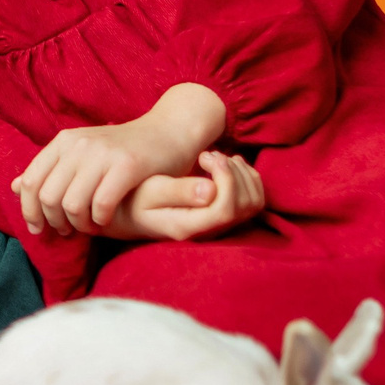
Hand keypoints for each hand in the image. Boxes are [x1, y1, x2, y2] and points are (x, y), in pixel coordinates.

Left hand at [12, 84, 226, 235]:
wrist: (168, 131)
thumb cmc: (123, 149)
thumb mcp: (82, 153)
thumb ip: (50, 170)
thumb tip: (13, 187)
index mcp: (63, 141)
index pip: (29, 182)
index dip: (29, 212)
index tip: (40, 230)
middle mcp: (79, 145)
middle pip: (48, 197)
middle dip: (55, 222)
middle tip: (68, 231)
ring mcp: (103, 154)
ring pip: (72, 204)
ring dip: (79, 225)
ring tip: (89, 227)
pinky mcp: (128, 165)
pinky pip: (101, 204)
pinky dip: (100, 220)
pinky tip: (106, 221)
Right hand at [107, 151, 266, 241]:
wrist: (130, 210)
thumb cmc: (135, 198)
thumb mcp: (150, 191)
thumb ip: (178, 191)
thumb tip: (211, 190)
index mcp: (188, 226)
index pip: (226, 209)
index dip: (226, 179)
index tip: (206, 156)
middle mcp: (209, 231)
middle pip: (245, 204)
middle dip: (233, 172)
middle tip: (209, 153)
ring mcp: (219, 226)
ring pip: (253, 202)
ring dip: (242, 173)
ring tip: (216, 157)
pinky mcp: (224, 216)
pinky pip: (253, 199)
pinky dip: (247, 176)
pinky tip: (226, 164)